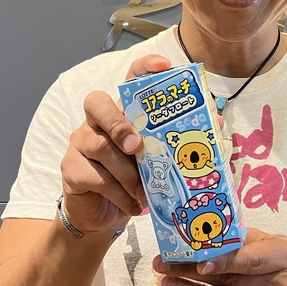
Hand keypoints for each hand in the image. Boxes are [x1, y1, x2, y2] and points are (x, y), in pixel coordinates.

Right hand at [59, 54, 171, 235]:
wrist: (101, 219)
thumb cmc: (131, 184)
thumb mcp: (156, 163)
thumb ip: (177, 144)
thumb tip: (215, 123)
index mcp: (121, 114)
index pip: (128, 80)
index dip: (144, 68)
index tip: (164, 66)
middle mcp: (96, 122)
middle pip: (96, 102)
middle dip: (118, 123)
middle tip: (136, 146)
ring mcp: (79, 144)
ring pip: (100, 146)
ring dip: (127, 174)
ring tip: (144, 193)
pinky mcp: (70, 169)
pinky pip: (96, 177)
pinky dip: (119, 194)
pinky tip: (132, 205)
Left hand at [152, 227, 286, 285]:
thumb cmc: (280, 267)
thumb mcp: (271, 244)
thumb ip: (240, 240)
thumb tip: (197, 232)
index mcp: (284, 257)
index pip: (251, 259)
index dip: (223, 260)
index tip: (196, 260)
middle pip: (231, 282)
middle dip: (192, 274)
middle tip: (163, 267)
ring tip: (168, 285)